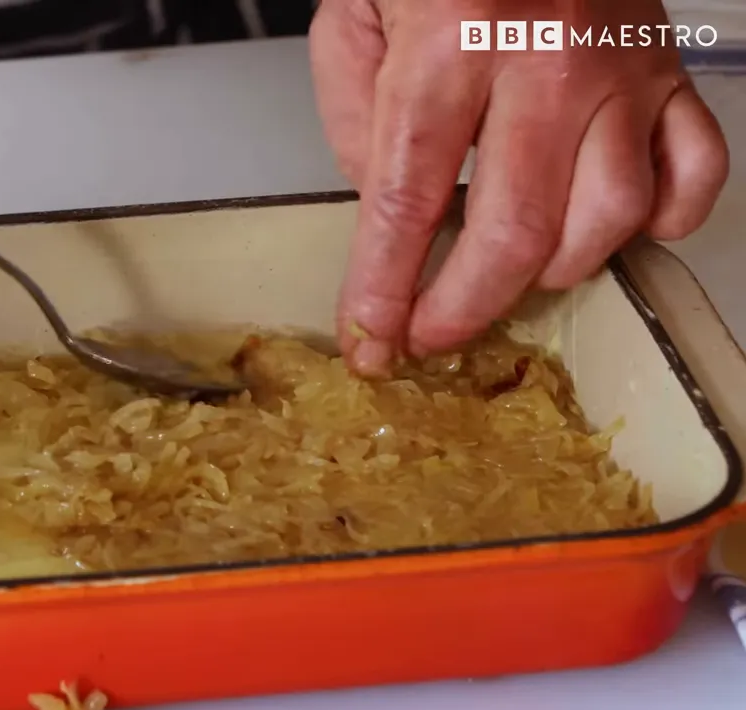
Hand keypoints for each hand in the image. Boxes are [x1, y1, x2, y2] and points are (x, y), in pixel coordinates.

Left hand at [310, 0, 728, 375]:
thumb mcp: (353, 21)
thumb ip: (355, 120)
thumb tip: (388, 219)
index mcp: (450, 38)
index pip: (410, 194)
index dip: (386, 283)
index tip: (372, 339)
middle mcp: (546, 58)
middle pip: (516, 227)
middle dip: (464, 306)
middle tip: (429, 335)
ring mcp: (620, 68)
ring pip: (611, 214)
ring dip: (556, 271)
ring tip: (510, 278)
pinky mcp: (670, 70)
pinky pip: (696, 169)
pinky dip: (663, 221)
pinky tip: (615, 234)